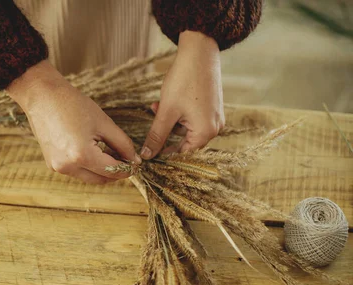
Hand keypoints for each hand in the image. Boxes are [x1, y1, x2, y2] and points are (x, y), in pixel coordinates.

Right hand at [7, 60, 140, 183]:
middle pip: (101, 179)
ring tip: (110, 154)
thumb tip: (134, 159)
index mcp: (82, 155)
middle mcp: (68, 166)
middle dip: (116, 172)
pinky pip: (76, 171)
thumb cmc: (72, 104)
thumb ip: (122, 143)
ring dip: (101, 170)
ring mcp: (58, 167)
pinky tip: (92, 151)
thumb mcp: (103, 122)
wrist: (42, 96)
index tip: (136, 163)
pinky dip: (87, 166)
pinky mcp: (52, 164)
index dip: (128, 168)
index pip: (113, 171)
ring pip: (88, 178)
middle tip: (126, 160)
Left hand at [141, 31, 224, 158]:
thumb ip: (156, 136)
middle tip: (152, 120)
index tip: (148, 151)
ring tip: (157, 105)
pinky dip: (178, 113)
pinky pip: (193, 118)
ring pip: (186, 128)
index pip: (182, 153)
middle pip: (185, 141)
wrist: (199, 51)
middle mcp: (215, 128)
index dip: (164, 153)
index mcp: (206, 133)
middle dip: (165, 132)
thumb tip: (147, 156)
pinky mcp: (212, 106)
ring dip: (169, 121)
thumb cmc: (184, 81)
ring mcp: (215, 116)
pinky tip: (167, 101)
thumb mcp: (166, 112)